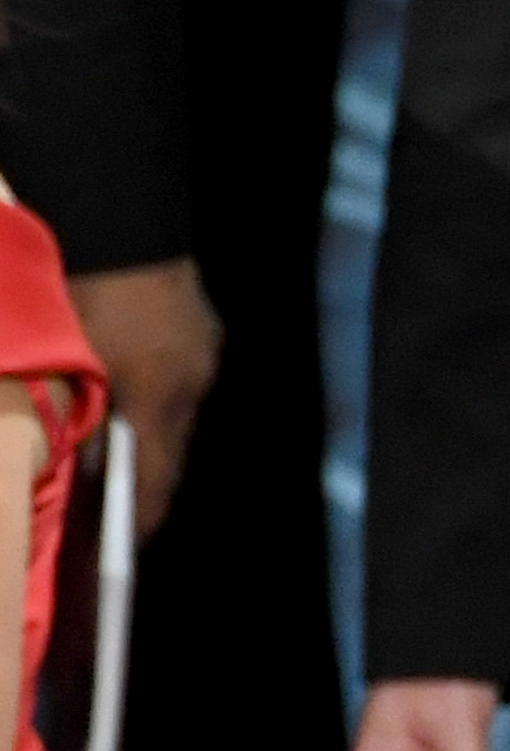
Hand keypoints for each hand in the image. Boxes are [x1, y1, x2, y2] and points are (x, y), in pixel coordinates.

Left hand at [65, 258, 221, 537]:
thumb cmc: (77, 281)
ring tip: (120, 451)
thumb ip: (79, 415)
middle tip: (117, 509)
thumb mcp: (67, 357)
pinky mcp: (199, 326)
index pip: (154, 481)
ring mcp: (201, 351)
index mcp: (157, 394)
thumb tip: (86, 462)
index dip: (139, 519)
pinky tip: (133, 391)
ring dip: (151, 434)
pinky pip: (179, 376)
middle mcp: (192, 381)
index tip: (125, 548)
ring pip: (176, 413)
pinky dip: (156, 395)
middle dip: (146, 482)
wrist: (112, 201)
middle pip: (172, 451)